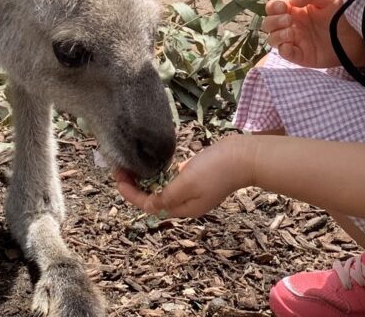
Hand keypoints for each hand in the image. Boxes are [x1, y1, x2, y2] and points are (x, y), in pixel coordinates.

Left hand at [114, 135, 254, 218]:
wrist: (246, 156)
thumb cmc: (216, 169)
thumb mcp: (186, 183)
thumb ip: (166, 197)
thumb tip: (148, 207)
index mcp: (184, 208)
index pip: (149, 205)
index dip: (130, 193)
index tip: (118, 177)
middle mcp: (188, 203)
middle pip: (154, 199)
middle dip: (136, 186)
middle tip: (122, 168)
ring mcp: (195, 190)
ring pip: (164, 188)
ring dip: (148, 179)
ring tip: (134, 166)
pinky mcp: (201, 178)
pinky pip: (175, 179)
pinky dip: (163, 174)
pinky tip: (157, 163)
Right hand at [262, 0, 346, 67]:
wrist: (357, 36)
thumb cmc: (343, 14)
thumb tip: (292, 1)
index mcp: (295, 9)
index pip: (273, 7)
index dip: (273, 7)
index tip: (284, 7)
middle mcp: (292, 25)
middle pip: (268, 23)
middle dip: (274, 21)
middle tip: (290, 20)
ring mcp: (296, 41)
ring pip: (272, 39)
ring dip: (277, 35)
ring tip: (292, 33)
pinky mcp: (301, 56)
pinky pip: (284, 54)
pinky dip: (284, 50)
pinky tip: (292, 46)